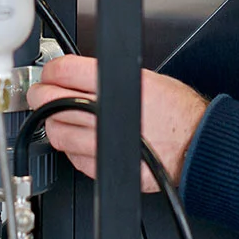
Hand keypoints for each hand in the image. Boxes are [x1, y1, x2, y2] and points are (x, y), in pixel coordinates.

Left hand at [26, 55, 208, 191]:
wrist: (197, 144)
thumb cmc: (178, 112)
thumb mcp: (146, 78)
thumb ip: (108, 77)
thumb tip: (74, 75)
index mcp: (117, 85)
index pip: (64, 71)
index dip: (49, 71)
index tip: (47, 74)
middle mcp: (108, 114)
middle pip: (52, 101)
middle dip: (41, 95)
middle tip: (41, 94)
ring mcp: (104, 143)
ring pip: (56, 132)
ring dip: (52, 124)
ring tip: (61, 118)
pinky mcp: (106, 167)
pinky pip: (73, 158)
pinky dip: (71, 149)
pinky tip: (82, 140)